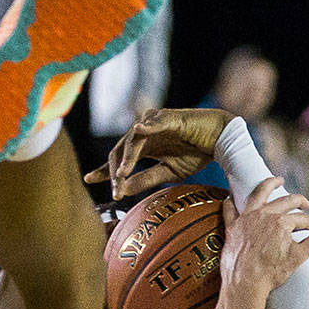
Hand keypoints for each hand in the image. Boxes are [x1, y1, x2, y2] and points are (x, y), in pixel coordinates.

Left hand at [84, 108, 235, 198]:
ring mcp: (154, 123)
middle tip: (114, 190)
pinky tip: (138, 131)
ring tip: (121, 174)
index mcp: (143, 147)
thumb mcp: (167, 172)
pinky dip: (145, 127)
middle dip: (114, 172)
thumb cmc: (195, 153)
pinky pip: (153, 123)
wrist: (219, 140)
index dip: (103, 170)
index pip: (117, 159)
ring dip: (126, 158)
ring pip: (132, 141)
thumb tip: (123, 191)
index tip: (88, 180)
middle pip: (119, 151)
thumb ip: (145, 180)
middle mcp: (143, 133)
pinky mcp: (168, 117)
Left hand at [219, 177, 308, 294]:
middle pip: (285, 201)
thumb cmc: (270, 273)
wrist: (244, 284)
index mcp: (281, 222)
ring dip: (269, 184)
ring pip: (259, 194)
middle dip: (299, 201)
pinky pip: (230, 209)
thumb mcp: (298, 257)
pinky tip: (233, 197)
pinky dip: (232, 202)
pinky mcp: (232, 227)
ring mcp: (246, 219)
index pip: (303, 218)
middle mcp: (264, 215)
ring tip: (278, 180)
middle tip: (306, 204)